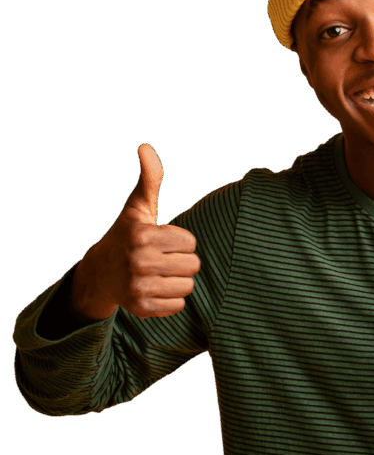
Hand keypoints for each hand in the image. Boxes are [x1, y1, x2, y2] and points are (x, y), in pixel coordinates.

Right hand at [71, 143, 200, 320]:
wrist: (99, 273)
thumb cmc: (127, 235)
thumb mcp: (137, 207)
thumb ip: (149, 178)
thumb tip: (145, 146)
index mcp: (142, 235)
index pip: (190, 242)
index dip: (179, 241)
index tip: (160, 240)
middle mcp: (138, 262)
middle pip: (193, 265)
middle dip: (181, 261)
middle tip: (160, 258)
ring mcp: (138, 287)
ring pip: (188, 286)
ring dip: (177, 280)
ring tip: (157, 274)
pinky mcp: (141, 308)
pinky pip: (179, 306)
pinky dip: (170, 300)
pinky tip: (153, 289)